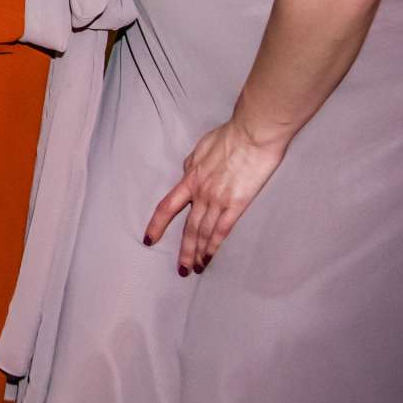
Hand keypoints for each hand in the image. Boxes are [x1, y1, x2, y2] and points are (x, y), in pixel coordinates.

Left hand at [144, 117, 286, 273]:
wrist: (252, 133)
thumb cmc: (230, 135)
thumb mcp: (201, 147)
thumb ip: (194, 164)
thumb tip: (189, 173)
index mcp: (190, 176)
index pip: (168, 205)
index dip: (157, 223)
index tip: (150, 238)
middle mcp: (199, 191)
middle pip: (185, 225)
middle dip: (182, 249)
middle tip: (179, 268)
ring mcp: (216, 199)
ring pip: (201, 232)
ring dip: (197, 252)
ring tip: (194, 269)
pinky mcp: (236, 204)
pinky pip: (221, 230)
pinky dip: (213, 246)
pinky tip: (210, 258)